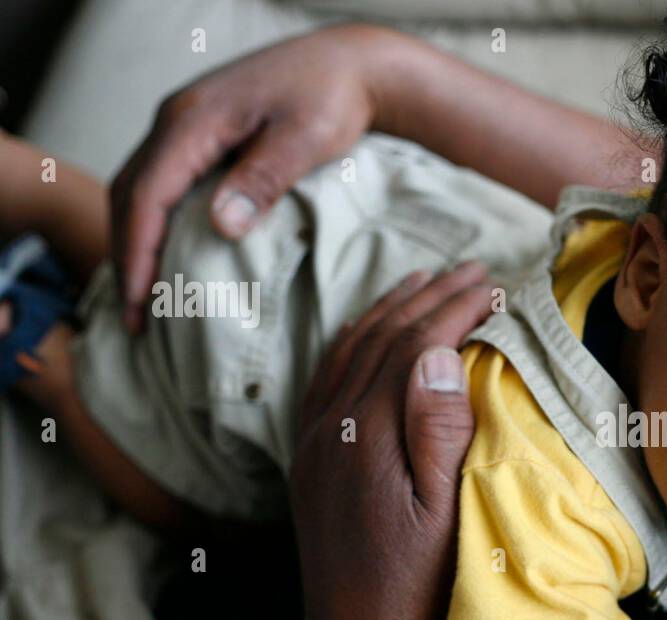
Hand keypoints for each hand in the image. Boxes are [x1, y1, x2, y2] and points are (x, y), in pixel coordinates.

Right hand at [110, 23, 393, 333]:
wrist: (349, 64)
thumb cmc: (332, 98)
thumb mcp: (305, 138)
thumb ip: (264, 179)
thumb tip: (221, 227)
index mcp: (193, 121)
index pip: (147, 196)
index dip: (138, 254)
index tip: (139, 305)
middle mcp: (176, 119)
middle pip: (130, 194)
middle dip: (127, 257)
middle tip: (134, 319)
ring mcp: (185, 124)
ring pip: (139, 189)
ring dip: (135, 242)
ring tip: (143, 298)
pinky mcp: (200, 134)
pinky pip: (160, 182)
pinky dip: (153, 223)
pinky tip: (165, 256)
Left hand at [290, 262, 510, 619]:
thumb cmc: (417, 585)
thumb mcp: (444, 514)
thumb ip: (437, 431)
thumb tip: (437, 355)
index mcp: (366, 436)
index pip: (411, 347)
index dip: (453, 309)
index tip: (490, 285)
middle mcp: (330, 430)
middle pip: (378, 338)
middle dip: (426, 296)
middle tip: (470, 269)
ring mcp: (313, 445)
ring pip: (347, 352)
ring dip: (387, 310)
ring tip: (422, 283)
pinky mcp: (308, 462)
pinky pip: (324, 380)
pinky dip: (352, 343)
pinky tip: (370, 337)